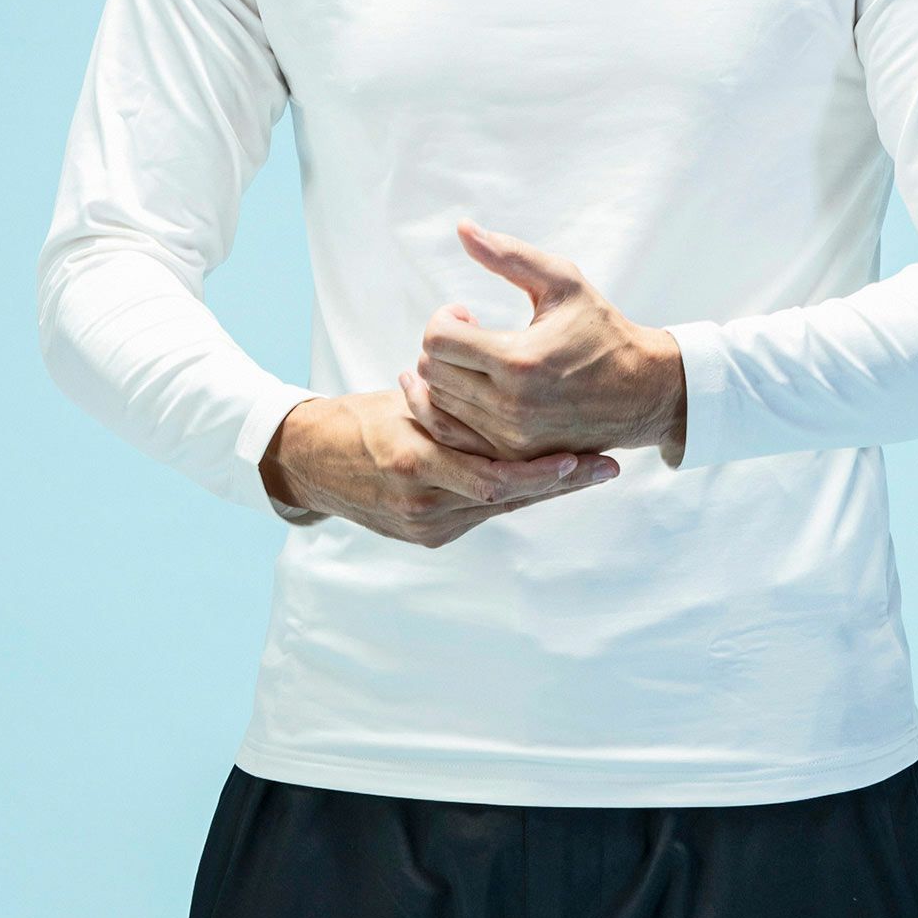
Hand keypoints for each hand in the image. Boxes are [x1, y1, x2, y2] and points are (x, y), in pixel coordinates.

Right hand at [263, 386, 621, 548]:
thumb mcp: (406, 401)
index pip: (498, 475)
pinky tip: (544, 479)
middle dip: (560, 483)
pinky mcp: (424, 536)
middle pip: (507, 495)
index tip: (588, 455)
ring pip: (499, 506)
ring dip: (543, 488)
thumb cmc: (363, 418)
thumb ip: (451, 406)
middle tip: (606, 467)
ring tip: (587, 471)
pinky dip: (512, 496)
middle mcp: (422, 500)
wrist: (311, 462)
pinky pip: (479, 514)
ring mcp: (424, 523)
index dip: (549, 470)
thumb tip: (501, 382)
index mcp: (414, 459)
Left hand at [400, 220, 687, 464]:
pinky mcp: (513, 458)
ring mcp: (510, 438)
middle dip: (441, 346)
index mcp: (519, 361)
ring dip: (444, 377)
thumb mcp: (562, 282)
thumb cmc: (602, 330)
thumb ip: (509, 255)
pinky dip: (452, 410)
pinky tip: (471, 388)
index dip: (443, 319)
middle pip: (431, 373)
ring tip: (473, 360)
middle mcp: (510, 406)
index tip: (467, 313)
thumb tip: (462, 227)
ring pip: (438, 406)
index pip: (438, 341)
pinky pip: (454, 437)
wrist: (643, 392)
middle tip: (469, 334)